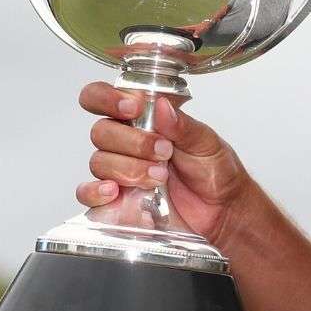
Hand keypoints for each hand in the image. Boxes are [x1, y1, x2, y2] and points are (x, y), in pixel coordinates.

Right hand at [75, 83, 250, 245]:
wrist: (222, 212)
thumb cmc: (215, 173)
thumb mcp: (207, 143)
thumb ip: (183, 126)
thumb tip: (162, 107)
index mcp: (143, 120)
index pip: (103, 98)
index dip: (107, 98)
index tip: (133, 108)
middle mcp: (125, 143)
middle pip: (101, 132)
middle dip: (132, 142)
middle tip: (163, 151)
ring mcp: (119, 171)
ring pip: (99, 161)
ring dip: (129, 168)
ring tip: (159, 176)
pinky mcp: (117, 200)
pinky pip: (88, 193)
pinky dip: (96, 191)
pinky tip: (115, 192)